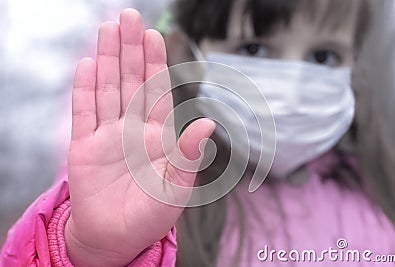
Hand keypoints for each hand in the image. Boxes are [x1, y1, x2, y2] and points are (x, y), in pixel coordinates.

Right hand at [65, 9, 214, 266]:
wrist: (116, 239)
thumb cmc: (151, 216)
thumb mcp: (177, 188)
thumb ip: (189, 155)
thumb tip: (208, 124)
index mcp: (158, 136)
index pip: (157, 92)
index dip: (155, 63)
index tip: (154, 35)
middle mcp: (132, 129)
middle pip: (131, 81)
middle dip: (130, 50)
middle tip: (128, 17)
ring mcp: (106, 136)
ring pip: (107, 89)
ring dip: (107, 60)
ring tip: (107, 31)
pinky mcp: (83, 148)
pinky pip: (83, 113)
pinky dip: (84, 90)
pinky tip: (88, 65)